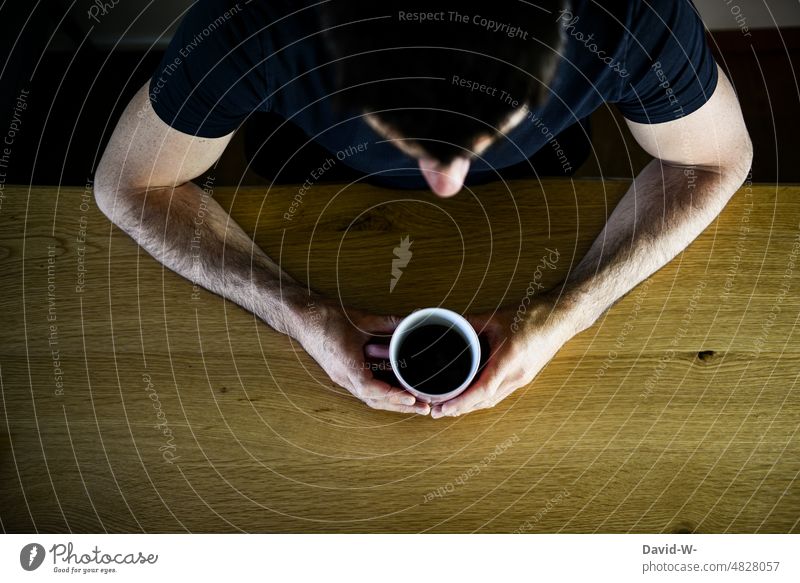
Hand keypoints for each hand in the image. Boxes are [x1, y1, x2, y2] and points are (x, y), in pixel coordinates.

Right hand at [296, 296, 430, 414]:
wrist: (302, 318)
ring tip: (416, 404)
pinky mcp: (344, 374)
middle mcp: (344, 376)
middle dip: (399, 406)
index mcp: (346, 364)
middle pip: (373, 400)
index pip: (370, 388)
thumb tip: (411, 321)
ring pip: (370, 397)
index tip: (411, 398)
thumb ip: (388, 322)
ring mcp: (343, 377)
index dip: (392, 395)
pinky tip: (399, 389)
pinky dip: (384, 392)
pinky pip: (365, 388)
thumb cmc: (326, 318)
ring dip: (393, 402)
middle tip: (423, 408)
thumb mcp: (361, 319)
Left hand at [430, 297, 574, 417]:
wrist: (560, 317)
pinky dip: (483, 398)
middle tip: (436, 411)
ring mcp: (522, 379)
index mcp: (509, 361)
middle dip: (460, 409)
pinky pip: (500, 393)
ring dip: (471, 406)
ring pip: (493, 400)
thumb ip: (469, 323)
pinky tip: (470, 397)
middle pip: (485, 401)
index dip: (461, 402)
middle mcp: (516, 375)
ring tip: (449, 408)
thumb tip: (448, 325)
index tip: (443, 408)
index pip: (482, 390)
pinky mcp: (524, 377)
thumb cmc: (532, 315)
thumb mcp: (495, 316)